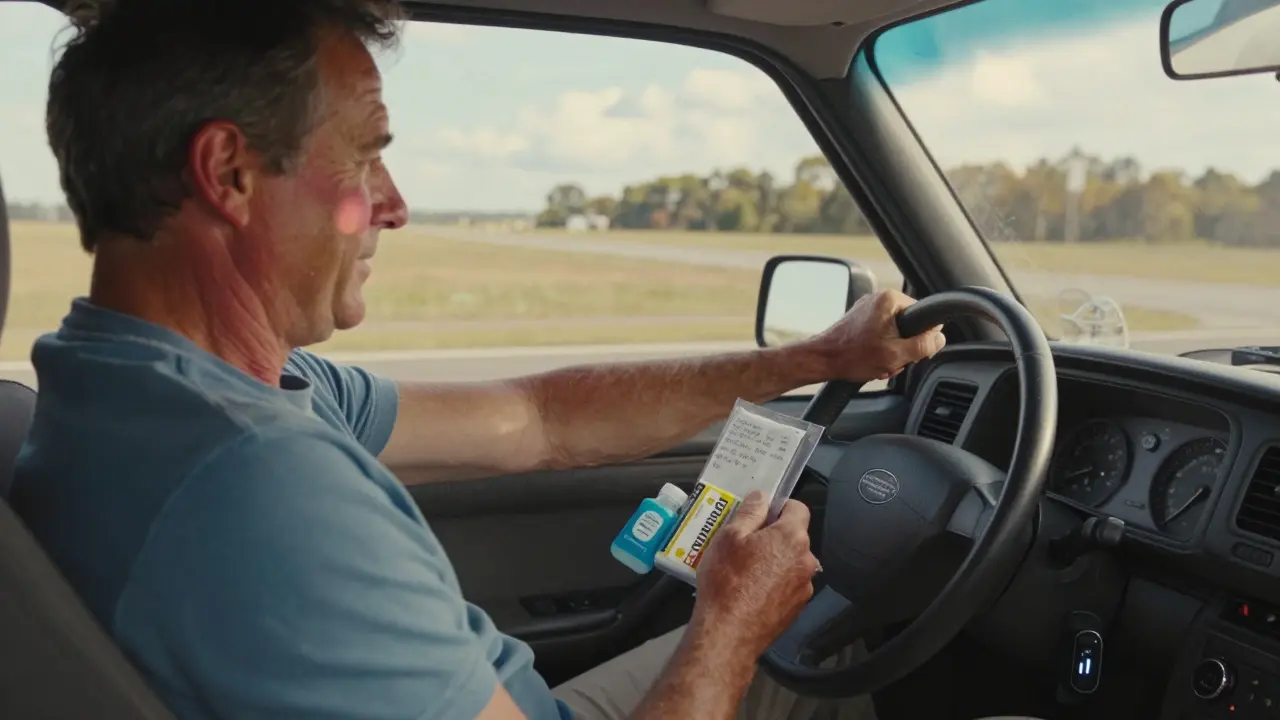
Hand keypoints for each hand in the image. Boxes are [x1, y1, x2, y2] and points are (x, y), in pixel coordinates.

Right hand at [692, 491, 819, 658]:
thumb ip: (750, 512)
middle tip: (745, 545)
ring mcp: (804, 586)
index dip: (779, 507)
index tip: (760, 516)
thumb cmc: (727, 581)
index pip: (797, 508)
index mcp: (792, 537)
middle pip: (794, 537)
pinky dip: (775, 583)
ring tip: (745, 572)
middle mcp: (806, 560)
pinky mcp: (797, 608)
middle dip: (773, 536)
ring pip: (791, 562)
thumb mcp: (729, 537)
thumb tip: (762, 497)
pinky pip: (788, 585)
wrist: (729, 632)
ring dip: (774, 561)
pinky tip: (752, 591)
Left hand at [809, 289, 945, 381]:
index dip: (923, 338)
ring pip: (896, 333)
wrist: (821, 360)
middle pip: (910, 326)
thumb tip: (940, 338)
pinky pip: (882, 334)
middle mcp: (879, 298)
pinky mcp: (860, 319)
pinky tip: (870, 359)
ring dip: (891, 351)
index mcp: (890, 299)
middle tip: (891, 360)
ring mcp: (868, 308)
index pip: (924, 317)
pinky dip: (880, 349)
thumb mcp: (896, 354)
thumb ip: (924, 345)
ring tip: (878, 362)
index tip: (912, 352)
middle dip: (904, 348)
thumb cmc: (852, 356)